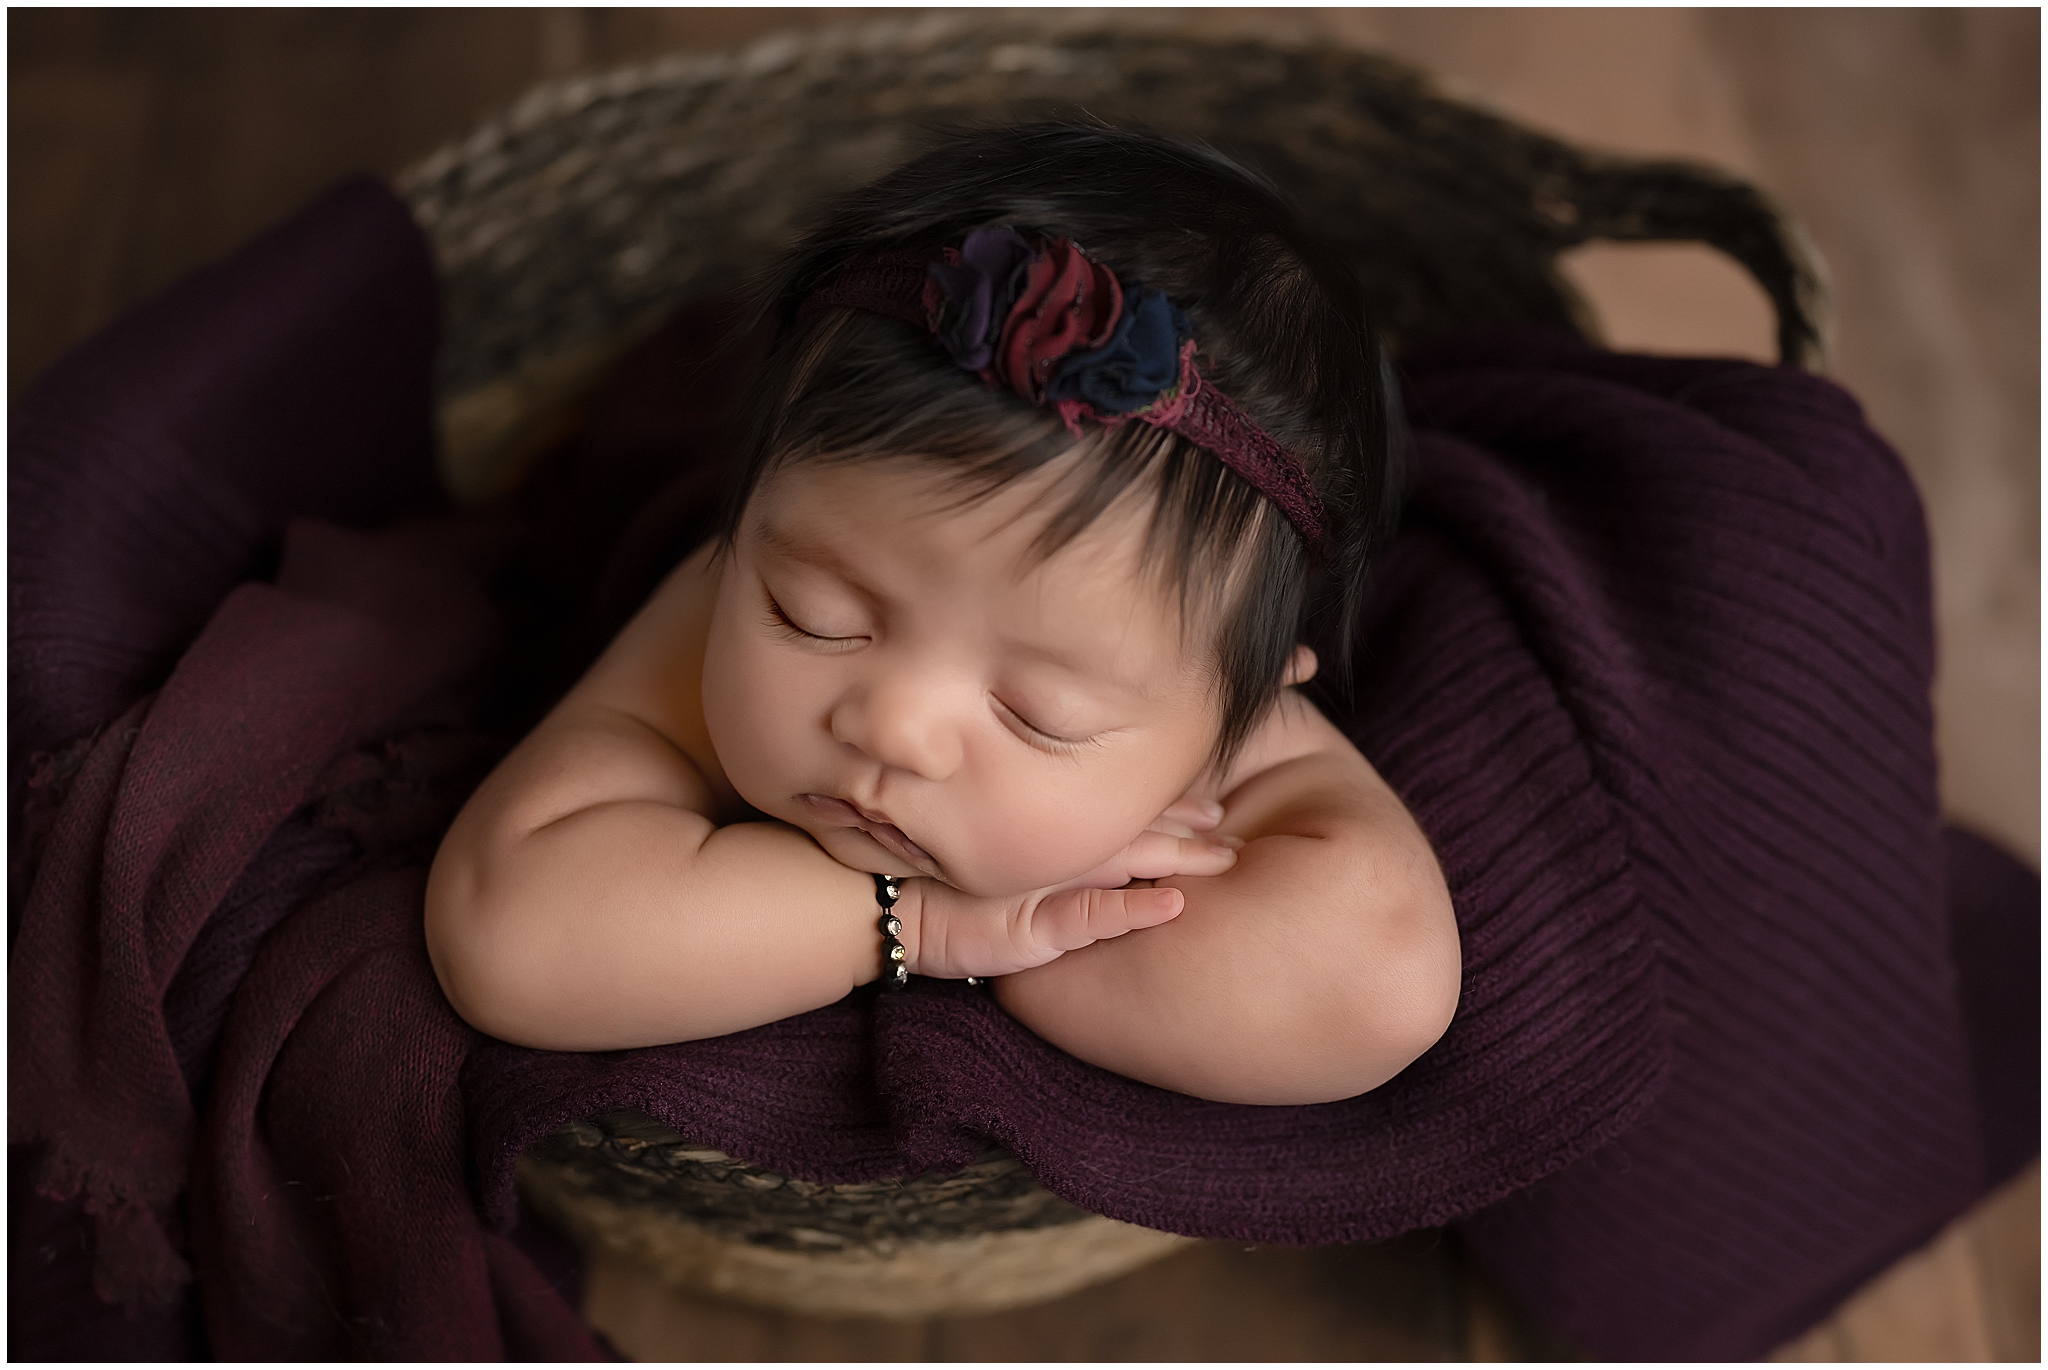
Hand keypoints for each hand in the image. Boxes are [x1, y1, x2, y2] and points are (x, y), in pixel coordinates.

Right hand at [901, 793, 1238, 979]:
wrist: (884, 908)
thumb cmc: (935, 882)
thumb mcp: (994, 860)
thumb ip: (1038, 845)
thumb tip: (1089, 845)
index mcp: (1050, 834)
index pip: (1120, 813)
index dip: (1169, 806)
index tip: (1214, 801)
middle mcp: (1055, 851)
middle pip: (1134, 832)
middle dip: (1188, 827)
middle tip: (1232, 823)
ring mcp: (1047, 885)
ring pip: (1126, 864)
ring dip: (1177, 860)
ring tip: (1226, 857)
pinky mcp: (1036, 927)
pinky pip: (1093, 918)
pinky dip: (1133, 912)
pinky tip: (1173, 906)